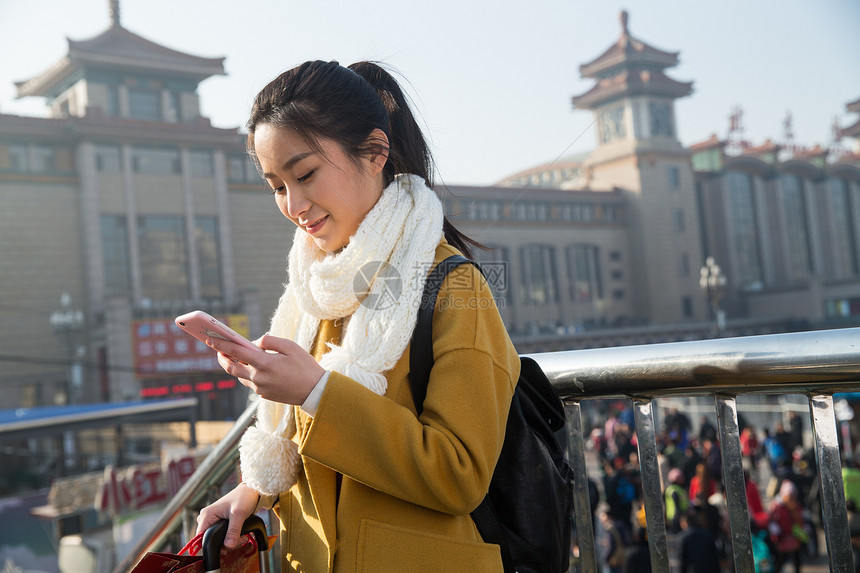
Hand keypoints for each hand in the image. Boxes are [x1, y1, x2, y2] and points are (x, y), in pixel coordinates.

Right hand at [196, 483, 260, 548]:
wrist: (250, 490)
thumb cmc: (243, 497)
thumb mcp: (239, 515)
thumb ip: (233, 531)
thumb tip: (228, 546)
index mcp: (207, 515)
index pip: (200, 537)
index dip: (212, 545)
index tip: (226, 548)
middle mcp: (207, 517)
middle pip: (210, 539)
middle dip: (225, 544)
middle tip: (238, 541)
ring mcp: (212, 519)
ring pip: (217, 537)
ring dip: (229, 541)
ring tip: (241, 537)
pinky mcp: (219, 521)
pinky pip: (221, 534)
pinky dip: (230, 536)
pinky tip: (239, 535)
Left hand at [207, 334, 324, 404]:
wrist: (315, 391)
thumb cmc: (305, 366)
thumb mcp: (290, 346)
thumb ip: (270, 341)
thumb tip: (255, 343)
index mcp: (264, 363)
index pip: (236, 352)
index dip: (222, 345)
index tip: (211, 340)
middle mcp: (258, 377)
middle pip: (231, 368)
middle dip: (221, 358)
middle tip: (217, 350)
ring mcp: (260, 388)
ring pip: (239, 376)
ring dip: (233, 367)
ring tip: (231, 358)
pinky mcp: (264, 395)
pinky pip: (250, 383)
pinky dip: (246, 374)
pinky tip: (250, 367)